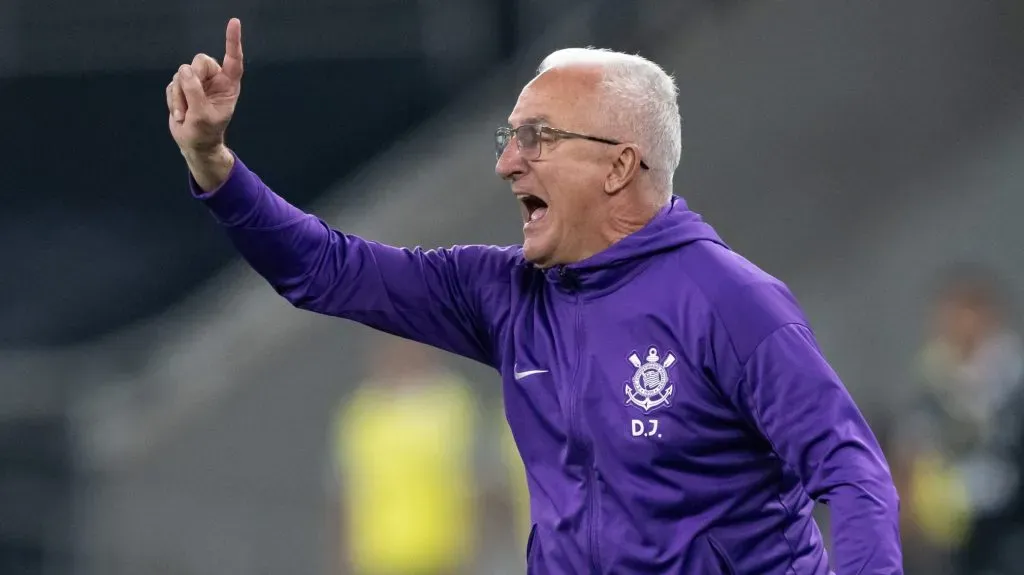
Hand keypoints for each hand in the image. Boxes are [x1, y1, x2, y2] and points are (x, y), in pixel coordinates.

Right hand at [166, 18, 243, 153]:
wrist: (194, 144)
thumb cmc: (205, 132)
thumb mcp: (202, 116)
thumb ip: (195, 92)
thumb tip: (185, 70)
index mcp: (228, 85)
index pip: (233, 60)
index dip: (233, 41)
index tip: (234, 22)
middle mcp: (214, 80)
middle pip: (199, 62)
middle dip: (191, 80)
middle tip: (191, 101)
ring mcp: (197, 82)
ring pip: (182, 74)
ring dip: (180, 97)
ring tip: (187, 114)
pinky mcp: (181, 87)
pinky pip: (172, 84)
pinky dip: (173, 100)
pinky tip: (181, 114)